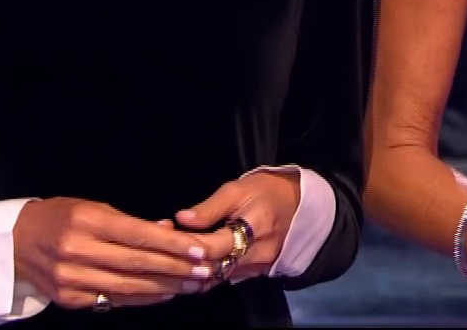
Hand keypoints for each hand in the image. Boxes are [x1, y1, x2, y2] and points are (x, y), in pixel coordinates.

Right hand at [12, 198, 217, 309]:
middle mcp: (77, 250)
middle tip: (205, 271)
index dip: (172, 245)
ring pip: (128, 287)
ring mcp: (71, 278)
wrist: (14, 241)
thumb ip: (130, 222)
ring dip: (165, 287)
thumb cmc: (60, 217)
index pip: (138, 235)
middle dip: (176, 269)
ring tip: (192, 285)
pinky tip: (163, 294)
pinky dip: (141, 298)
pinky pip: (113, 300)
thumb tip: (169, 232)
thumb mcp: (93, 207)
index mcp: (87, 221)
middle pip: (137, 264)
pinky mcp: (69, 298)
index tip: (198, 249)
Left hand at [176, 170, 302, 282]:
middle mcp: (260, 253)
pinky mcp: (258, 273)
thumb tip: (181, 219)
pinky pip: (229, 277)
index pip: (217, 246)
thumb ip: (210, 207)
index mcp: (255, 226)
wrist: (299, 205)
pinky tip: (195, 264)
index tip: (168, 239)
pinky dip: (210, 272)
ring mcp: (260, 267)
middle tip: (166, 251)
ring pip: (221, 276)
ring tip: (176, 257)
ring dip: (198, 269)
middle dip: (190, 262)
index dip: (191, 247)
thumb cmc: (265, 191)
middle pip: (217, 267)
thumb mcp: (237, 189)